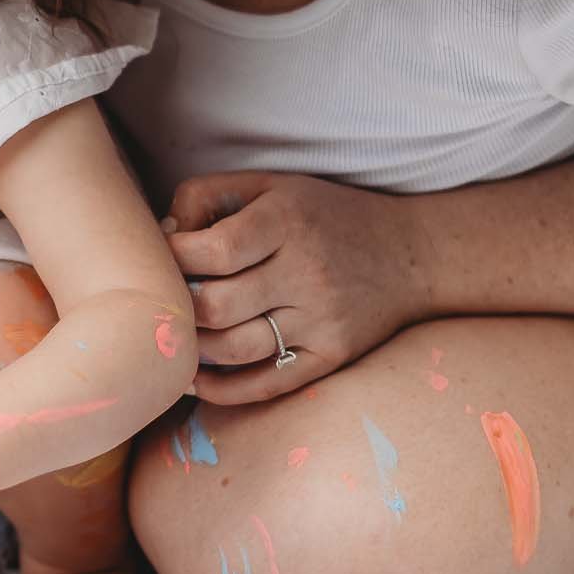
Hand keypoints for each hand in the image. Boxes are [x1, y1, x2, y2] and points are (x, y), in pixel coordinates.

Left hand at [165, 171, 433, 403]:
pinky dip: (221, 389)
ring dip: (193, 347)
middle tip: (170, 301)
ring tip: (181, 334)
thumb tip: (162, 236)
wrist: (410, 254)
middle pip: (216, 306)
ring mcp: (321, 320)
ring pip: (233, 350)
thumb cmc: (324, 215)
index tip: (166, 257)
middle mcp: (305, 271)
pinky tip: (197, 377)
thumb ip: (206, 197)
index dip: (172, 257)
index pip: (211, 251)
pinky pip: (265, 385)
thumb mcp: (269, 185)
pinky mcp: (331, 356)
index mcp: (285, 221)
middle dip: (179, 306)